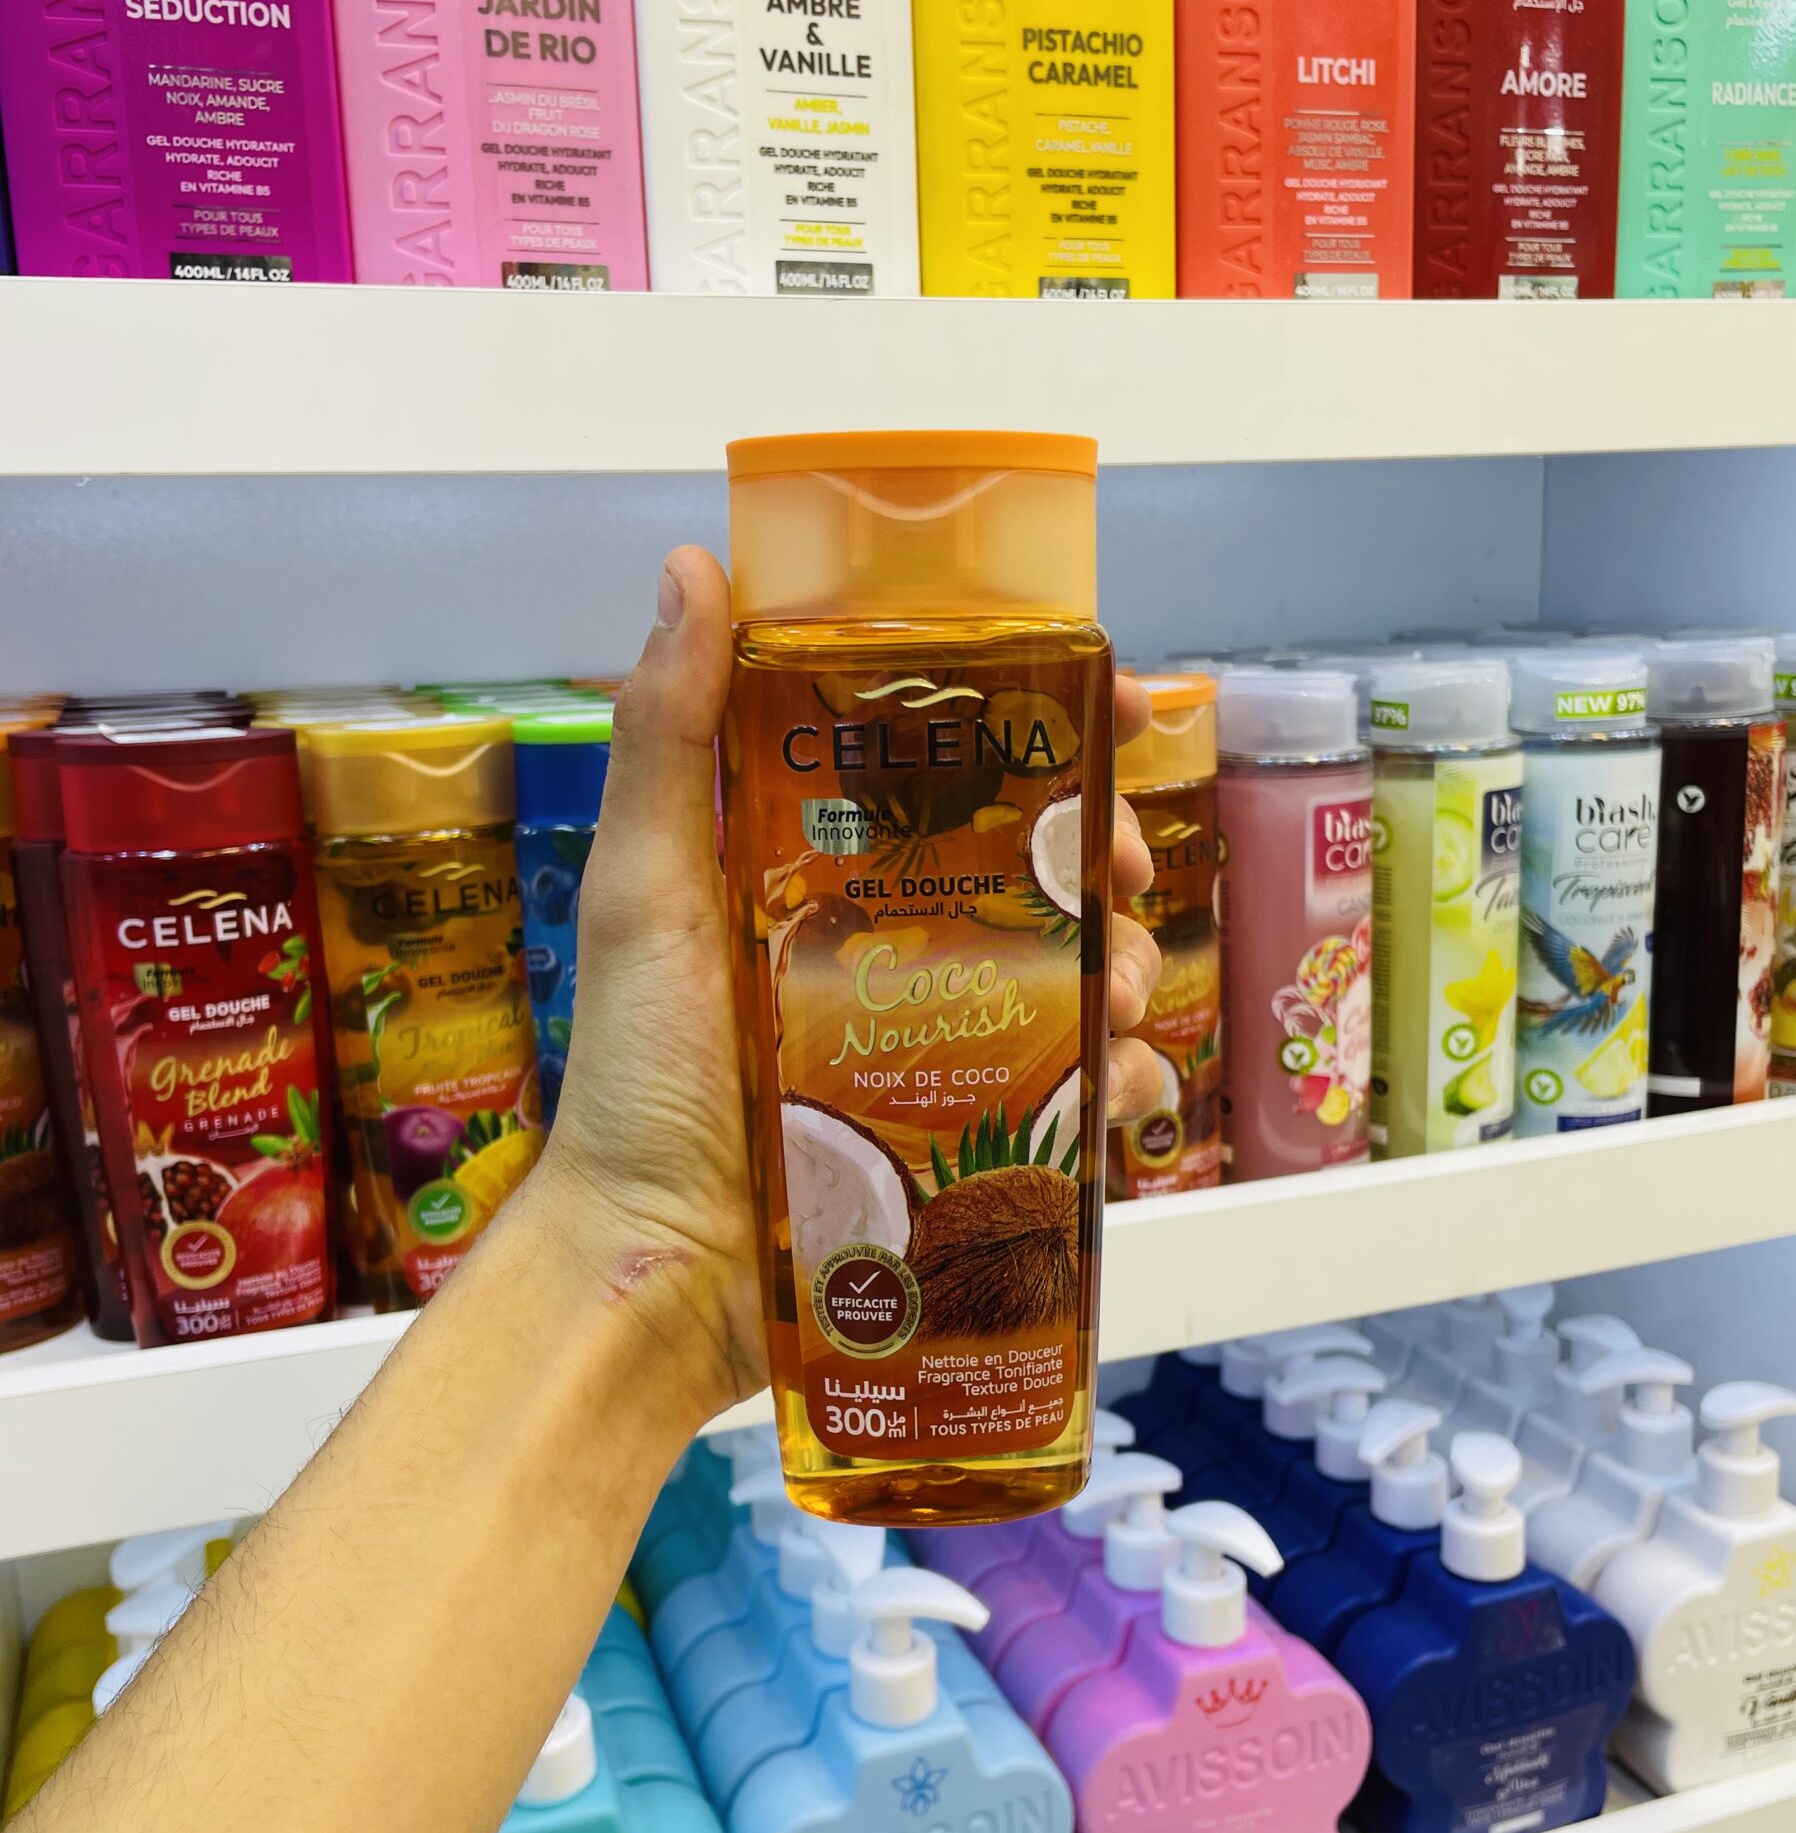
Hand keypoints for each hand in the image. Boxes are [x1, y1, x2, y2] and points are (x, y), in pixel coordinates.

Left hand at [538, 546, 1162, 1432]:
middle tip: (1115, 871)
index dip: (1043, 721)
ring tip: (1110, 996)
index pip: (949, 764)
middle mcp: (889, 940)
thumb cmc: (638, 1075)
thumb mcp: (648, 888)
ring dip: (1121, 967)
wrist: (657, 1265)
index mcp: (821, 864)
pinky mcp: (973, 1136)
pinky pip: (1078, 1098)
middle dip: (1099, 853)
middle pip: (1036, 864)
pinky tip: (1115, 1090)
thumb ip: (669, 735)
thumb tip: (692, 568)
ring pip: (1076, 974)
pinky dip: (1119, 1085)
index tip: (1114, 700)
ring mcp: (937, 1040)